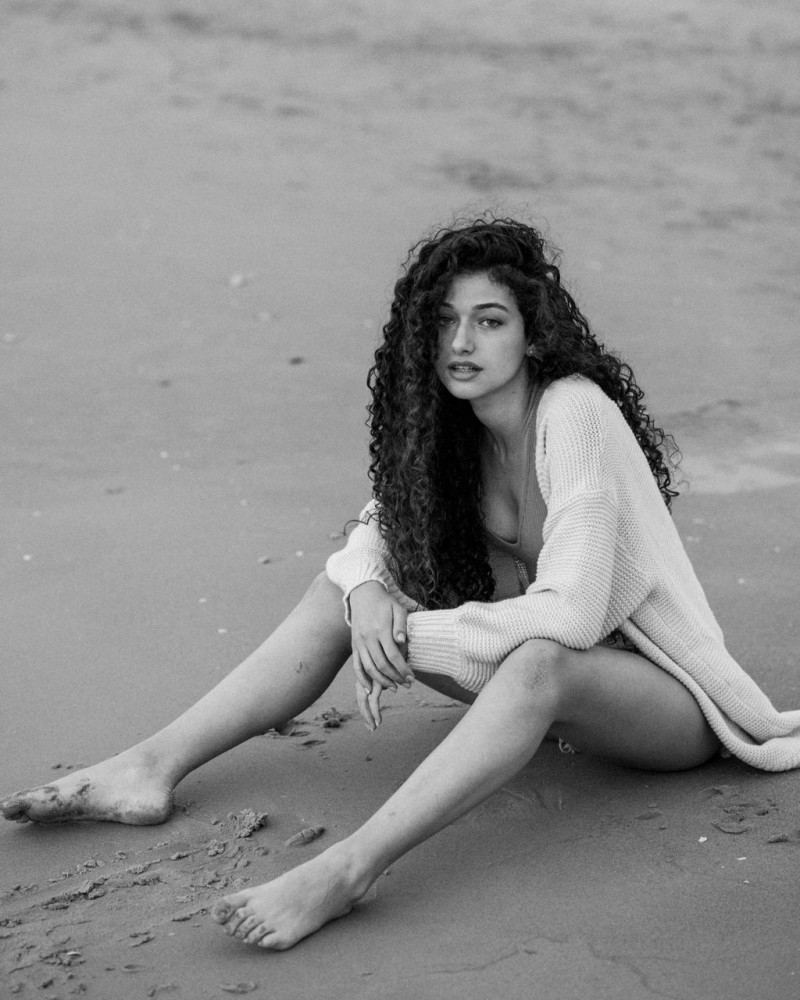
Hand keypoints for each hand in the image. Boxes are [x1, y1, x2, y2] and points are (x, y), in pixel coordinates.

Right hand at [349, 581, 413, 728]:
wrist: (363, 594)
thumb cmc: (385, 603)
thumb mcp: (397, 608)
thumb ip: (401, 625)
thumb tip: (401, 641)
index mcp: (380, 629)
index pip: (393, 655)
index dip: (403, 669)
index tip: (412, 678)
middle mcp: (367, 638)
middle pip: (381, 665)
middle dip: (395, 678)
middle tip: (407, 685)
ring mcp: (358, 643)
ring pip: (368, 668)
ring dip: (381, 681)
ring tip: (394, 688)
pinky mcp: (354, 645)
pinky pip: (356, 666)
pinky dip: (362, 679)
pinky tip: (370, 689)